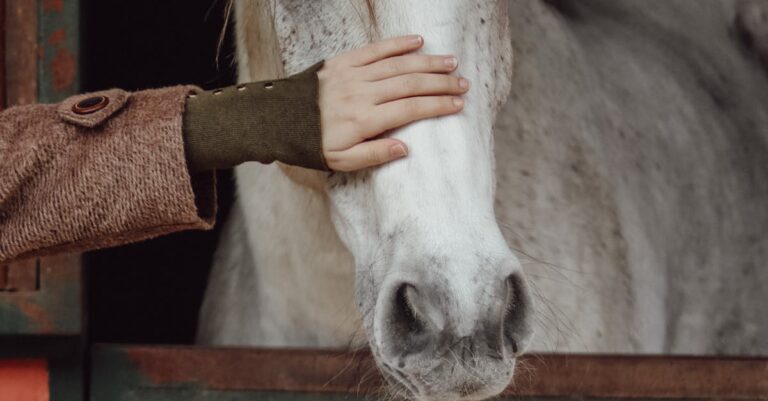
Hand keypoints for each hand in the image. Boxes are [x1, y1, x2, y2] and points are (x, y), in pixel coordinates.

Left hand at [318, 35, 468, 171]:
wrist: (277, 120)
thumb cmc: (312, 144)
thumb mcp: (341, 161)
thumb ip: (374, 155)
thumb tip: (405, 148)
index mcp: (364, 120)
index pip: (410, 109)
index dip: (437, 106)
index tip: (458, 105)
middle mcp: (362, 93)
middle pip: (410, 84)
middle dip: (440, 83)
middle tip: (463, 84)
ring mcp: (353, 74)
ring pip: (397, 64)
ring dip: (426, 62)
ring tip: (450, 63)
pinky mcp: (343, 61)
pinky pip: (375, 49)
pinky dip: (397, 44)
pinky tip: (418, 41)